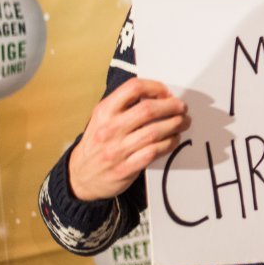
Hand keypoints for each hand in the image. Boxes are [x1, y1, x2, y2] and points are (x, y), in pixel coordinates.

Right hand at [68, 78, 189, 200]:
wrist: (80, 177)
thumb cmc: (97, 144)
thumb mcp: (102, 119)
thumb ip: (124, 106)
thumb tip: (160, 96)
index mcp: (104, 111)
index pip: (133, 88)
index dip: (156, 87)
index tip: (167, 93)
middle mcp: (109, 129)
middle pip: (148, 109)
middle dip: (172, 106)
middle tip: (182, 108)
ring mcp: (116, 150)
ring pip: (155, 131)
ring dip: (176, 124)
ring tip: (183, 122)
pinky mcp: (125, 168)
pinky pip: (154, 151)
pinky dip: (170, 143)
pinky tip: (174, 139)